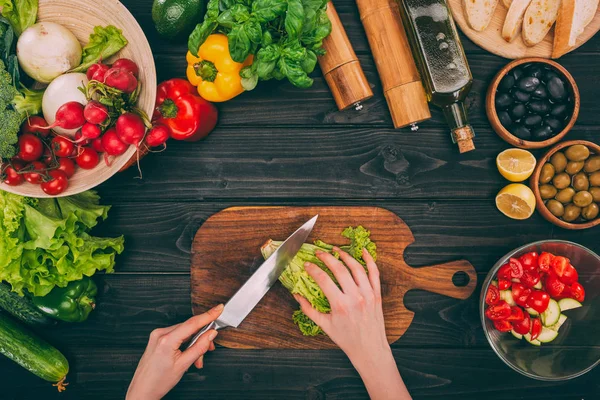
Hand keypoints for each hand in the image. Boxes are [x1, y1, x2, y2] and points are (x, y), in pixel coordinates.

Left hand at [126, 304, 222, 399]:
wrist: (143, 390)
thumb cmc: (159, 381)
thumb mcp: (183, 365)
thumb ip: (199, 347)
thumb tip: (210, 334)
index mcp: (166, 340)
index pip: (192, 323)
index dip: (208, 315)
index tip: (218, 309)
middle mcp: (160, 334)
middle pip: (190, 328)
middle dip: (201, 339)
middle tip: (208, 350)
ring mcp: (157, 335)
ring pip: (184, 332)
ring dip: (194, 344)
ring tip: (196, 359)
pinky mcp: (157, 338)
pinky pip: (177, 335)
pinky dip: (185, 344)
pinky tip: (187, 355)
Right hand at [295, 248, 410, 399]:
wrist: (369, 349)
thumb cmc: (347, 339)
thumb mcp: (324, 326)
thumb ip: (308, 310)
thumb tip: (297, 296)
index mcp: (340, 305)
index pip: (323, 279)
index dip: (313, 269)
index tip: (307, 264)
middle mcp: (355, 297)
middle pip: (339, 269)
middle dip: (326, 257)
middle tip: (318, 253)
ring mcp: (367, 294)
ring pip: (356, 267)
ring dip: (345, 255)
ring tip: (336, 250)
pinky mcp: (376, 294)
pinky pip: (374, 273)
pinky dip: (369, 260)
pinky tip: (362, 251)